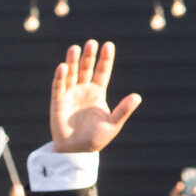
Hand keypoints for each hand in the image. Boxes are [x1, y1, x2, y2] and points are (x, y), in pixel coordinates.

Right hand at [50, 40, 140, 154]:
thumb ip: (123, 110)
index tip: (108, 45)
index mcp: (97, 93)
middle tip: (91, 43)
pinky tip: (63, 67)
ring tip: (75, 48)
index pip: (102, 72)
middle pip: (86, 68)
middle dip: (88, 56)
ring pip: (71, 74)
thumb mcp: (112, 125)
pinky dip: (60, 77)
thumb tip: (137, 97)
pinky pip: (58, 87)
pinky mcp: (57, 102)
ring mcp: (70, 95)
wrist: (76, 152)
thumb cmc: (95, 139)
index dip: (105, 59)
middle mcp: (83, 90)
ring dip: (72, 61)